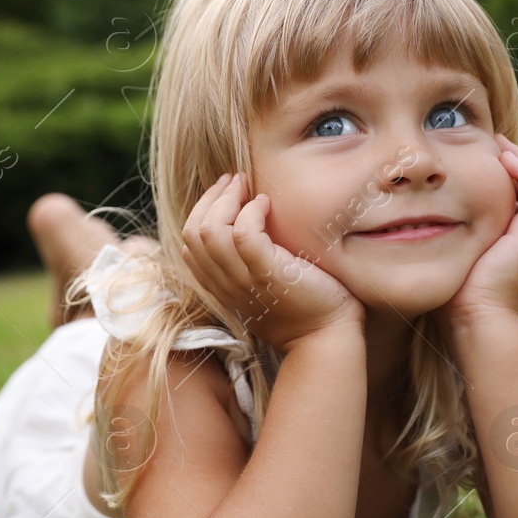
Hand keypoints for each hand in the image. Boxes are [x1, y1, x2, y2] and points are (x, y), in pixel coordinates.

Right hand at [181, 172, 363, 353]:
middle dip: (211, 198)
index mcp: (221, 288)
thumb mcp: (265, 287)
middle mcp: (226, 286)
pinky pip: (244, 235)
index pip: (190, 246)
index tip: (225, 193)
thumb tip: (246, 225)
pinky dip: (251, 212)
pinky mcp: (268, 275)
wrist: (327, 337)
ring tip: (247, 184)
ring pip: (211, 231)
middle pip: (193, 234)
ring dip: (228, 199)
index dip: (201, 212)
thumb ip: (249, 265)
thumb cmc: (306, 308)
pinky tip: (267, 203)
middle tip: (235, 179)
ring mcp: (245, 281)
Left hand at [434, 133, 517, 333]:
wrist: (473, 318)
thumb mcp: (443, 252)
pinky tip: (504, 159)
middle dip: (512, 160)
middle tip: (492, 141)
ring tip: (499, 144)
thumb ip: (437, 233)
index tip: (475, 153)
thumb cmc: (451, 293)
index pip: (511, 194)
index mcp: (506, 238)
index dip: (499, 171)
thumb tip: (406, 216)